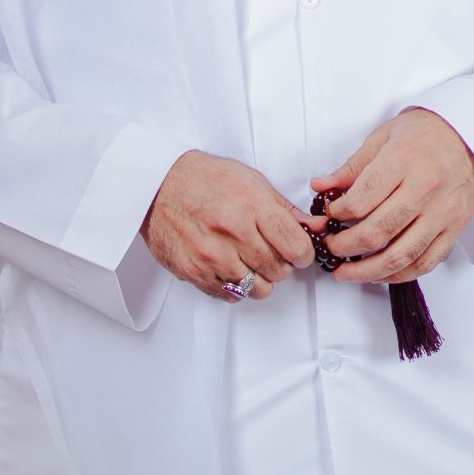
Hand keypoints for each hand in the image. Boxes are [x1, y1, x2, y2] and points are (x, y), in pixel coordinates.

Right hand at [140, 151, 316, 299]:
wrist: (157, 186)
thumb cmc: (204, 179)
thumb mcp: (252, 181)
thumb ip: (285, 209)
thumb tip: (316, 227)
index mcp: (250, 206)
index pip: (295, 246)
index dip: (304, 252)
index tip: (300, 251)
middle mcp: (231, 233)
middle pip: (278, 270)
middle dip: (282, 264)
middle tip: (272, 251)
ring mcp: (211, 256)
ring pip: (257, 288)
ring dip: (261, 278)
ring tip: (252, 260)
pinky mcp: (194, 272)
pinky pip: (231, 295)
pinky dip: (237, 286)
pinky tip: (232, 266)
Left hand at [309, 108, 473, 281]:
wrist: (473, 135)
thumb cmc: (429, 133)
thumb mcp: (384, 137)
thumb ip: (352, 167)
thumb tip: (322, 187)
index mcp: (403, 161)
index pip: (361, 201)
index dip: (337, 215)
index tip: (330, 216)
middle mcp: (425, 188)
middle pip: (377, 232)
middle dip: (345, 247)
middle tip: (331, 247)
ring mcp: (443, 212)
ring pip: (401, 255)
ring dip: (368, 271)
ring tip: (347, 272)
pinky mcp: (455, 227)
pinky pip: (426, 262)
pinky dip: (400, 274)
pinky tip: (382, 273)